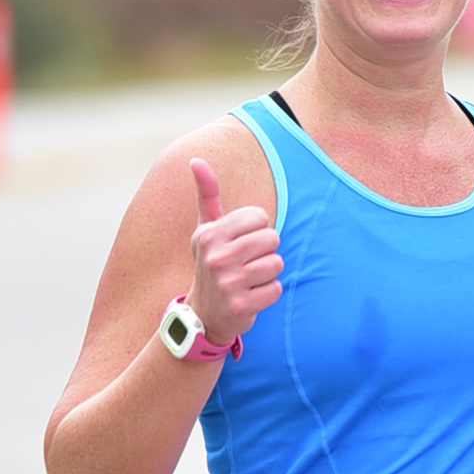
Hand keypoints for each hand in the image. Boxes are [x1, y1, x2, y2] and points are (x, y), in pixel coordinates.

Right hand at [187, 156, 281, 345]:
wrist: (203, 313)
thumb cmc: (211, 262)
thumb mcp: (206, 229)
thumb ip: (207, 194)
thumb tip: (196, 160)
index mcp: (210, 234)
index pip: (259, 216)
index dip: (257, 229)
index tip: (241, 242)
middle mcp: (216, 257)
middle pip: (271, 239)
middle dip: (265, 250)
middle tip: (247, 262)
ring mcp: (228, 283)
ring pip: (276, 264)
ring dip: (268, 273)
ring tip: (249, 279)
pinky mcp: (241, 306)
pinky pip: (276, 289)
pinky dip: (268, 293)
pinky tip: (251, 296)